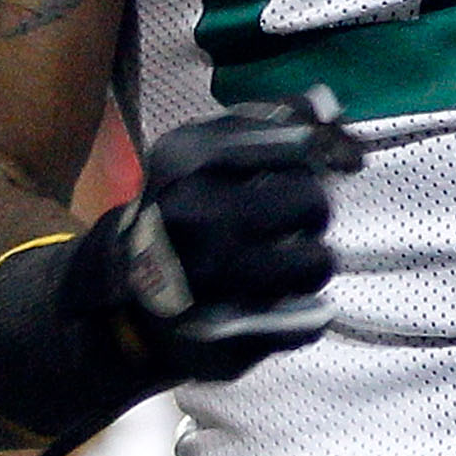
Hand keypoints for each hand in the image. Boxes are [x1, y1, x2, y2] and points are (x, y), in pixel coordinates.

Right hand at [60, 90, 362, 386]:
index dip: (324, 154)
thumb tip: (334, 116)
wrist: (121, 295)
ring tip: (287, 263)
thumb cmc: (179, 210)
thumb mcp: (202, 150)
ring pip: (317, 263)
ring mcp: (211, 284)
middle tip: (293, 220)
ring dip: (312, 262)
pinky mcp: (227, 339)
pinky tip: (282, 303)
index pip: (298, 145)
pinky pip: (307, 321)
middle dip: (313, 209)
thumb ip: (270, 123)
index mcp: (190, 161)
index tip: (327, 165)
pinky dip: (306, 314)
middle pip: (313, 203)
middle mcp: (198, 218)